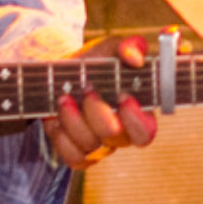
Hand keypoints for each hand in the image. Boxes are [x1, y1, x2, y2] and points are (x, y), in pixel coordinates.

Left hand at [41, 35, 157, 169]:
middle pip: (116, 138)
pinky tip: (56, 117)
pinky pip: (72, 156)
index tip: (123, 97)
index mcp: (137, 112)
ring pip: (90, 145)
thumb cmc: (94, 63)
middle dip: (98, 112)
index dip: (136, 119)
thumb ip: (129, 46)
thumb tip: (135, 58)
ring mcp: (99, 146)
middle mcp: (121, 134)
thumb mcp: (112, 48)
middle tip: (88, 89)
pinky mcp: (77, 153)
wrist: (60, 76)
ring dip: (73, 120)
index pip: (146, 131)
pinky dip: (61, 137)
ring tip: (64, 97)